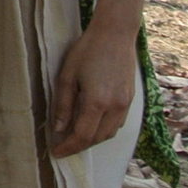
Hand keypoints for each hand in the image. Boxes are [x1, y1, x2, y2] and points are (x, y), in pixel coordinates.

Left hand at [49, 19, 137, 156]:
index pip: (82, 136)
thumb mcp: (67, 76)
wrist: (115, 35)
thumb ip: (63, 104)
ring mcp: (126, 104)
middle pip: (97, 138)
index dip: (69, 147)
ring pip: (109, 133)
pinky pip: (117, 123)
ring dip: (92, 140)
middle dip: (79, 146)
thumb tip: (58, 128)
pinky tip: (91, 125)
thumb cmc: (87, 51)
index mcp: (97, 102)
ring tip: (74, 138)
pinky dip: (104, 130)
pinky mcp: (130, 99)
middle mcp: (115, 107)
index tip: (56, 152)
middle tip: (62, 147)